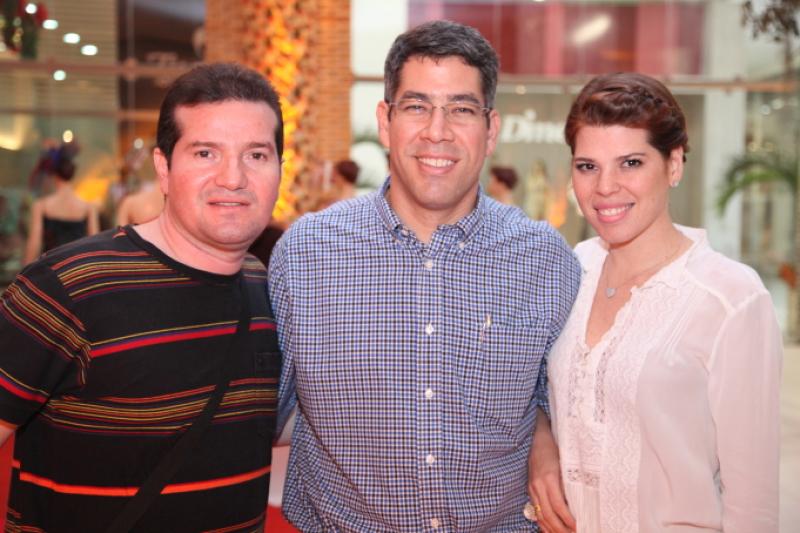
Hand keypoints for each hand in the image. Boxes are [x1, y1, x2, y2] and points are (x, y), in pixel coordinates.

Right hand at [527, 411, 575, 532]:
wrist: (536, 436)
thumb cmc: (554, 447)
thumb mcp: (565, 461)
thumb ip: (570, 480)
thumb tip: (581, 500)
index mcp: (548, 478)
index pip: (558, 506)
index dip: (568, 520)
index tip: (579, 527)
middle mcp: (538, 485)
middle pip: (548, 515)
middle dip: (561, 529)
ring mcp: (532, 488)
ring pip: (540, 515)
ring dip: (552, 529)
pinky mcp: (530, 489)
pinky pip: (535, 511)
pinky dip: (542, 524)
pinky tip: (550, 530)